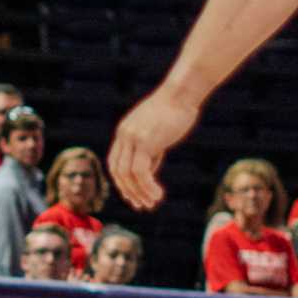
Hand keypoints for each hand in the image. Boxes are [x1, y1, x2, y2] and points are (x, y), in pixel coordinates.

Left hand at [110, 85, 201, 211]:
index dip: (122, 181)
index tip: (133, 195)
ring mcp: (133, 138)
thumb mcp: (157, 132)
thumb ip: (149, 150)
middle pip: (118, 171)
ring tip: (152, 203)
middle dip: (128, 191)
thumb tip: (147, 171)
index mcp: (124, 132)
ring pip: (128, 175)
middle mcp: (124, 135)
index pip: (115, 162)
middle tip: (141, 205)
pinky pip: (141, 172)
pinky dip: (148, 187)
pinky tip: (158, 195)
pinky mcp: (146, 142)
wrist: (182, 92)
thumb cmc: (175, 110)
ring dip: (140, 192)